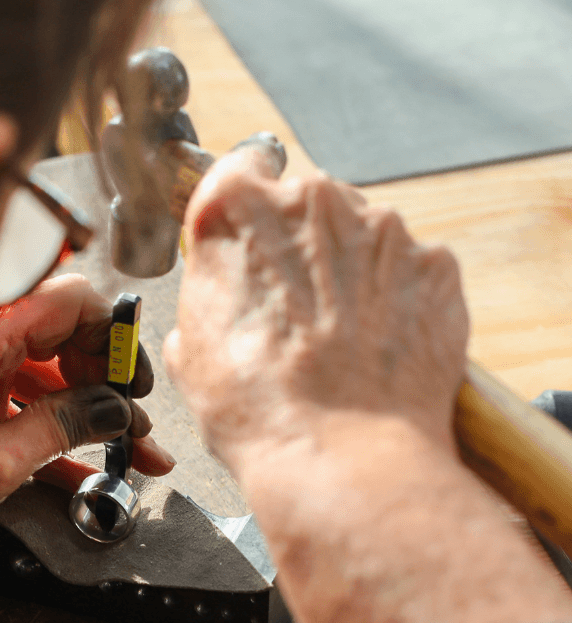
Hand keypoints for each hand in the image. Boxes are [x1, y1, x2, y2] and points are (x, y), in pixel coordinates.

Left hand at [0, 274, 174, 542]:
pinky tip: (87, 464)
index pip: (72, 302)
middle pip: (66, 338)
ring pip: (48, 373)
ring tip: (129, 452)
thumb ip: (60, 430)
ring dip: (89, 413)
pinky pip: (21, 399)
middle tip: (134, 426)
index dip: (113, 339)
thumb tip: (113, 412)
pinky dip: (53, 429)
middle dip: (107, 383)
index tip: (132, 380)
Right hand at [164, 147, 468, 478]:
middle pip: (305, 202)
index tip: (250, 228)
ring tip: (335, 339)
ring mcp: (382, 230)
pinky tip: (374, 346)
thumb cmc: (258, 409)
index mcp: (239, 211)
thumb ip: (205, 295)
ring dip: (349, 273)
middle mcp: (313, 203)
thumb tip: (219, 298)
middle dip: (298, 245)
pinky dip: (395, 299)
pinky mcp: (434, 265)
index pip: (239, 165)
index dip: (243, 201)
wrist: (340, 456)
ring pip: (361, 234)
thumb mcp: (189, 351)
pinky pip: (408, 269)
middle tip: (290, 310)